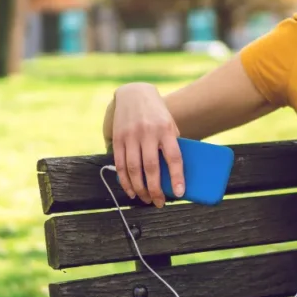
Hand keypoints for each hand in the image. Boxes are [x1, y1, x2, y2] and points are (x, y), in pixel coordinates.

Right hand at [108, 83, 184, 207]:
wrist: (134, 93)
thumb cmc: (157, 114)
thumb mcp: (169, 124)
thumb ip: (171, 144)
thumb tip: (175, 173)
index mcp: (165, 129)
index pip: (173, 157)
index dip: (176, 176)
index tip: (179, 193)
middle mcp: (147, 133)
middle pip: (151, 167)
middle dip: (155, 189)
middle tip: (159, 202)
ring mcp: (131, 136)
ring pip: (134, 169)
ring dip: (139, 188)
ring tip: (146, 199)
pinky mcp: (118, 139)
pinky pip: (120, 164)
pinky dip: (125, 180)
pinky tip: (131, 190)